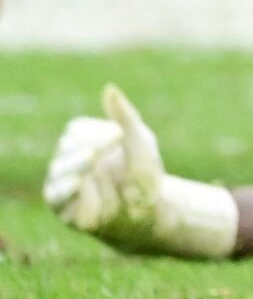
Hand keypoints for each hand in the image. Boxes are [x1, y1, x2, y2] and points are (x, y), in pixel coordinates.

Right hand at [46, 86, 174, 254]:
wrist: (148, 210)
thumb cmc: (142, 173)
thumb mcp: (140, 142)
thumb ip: (125, 116)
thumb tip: (109, 88)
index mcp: (84, 142)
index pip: (78, 129)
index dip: (97, 130)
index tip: (120, 134)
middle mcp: (68, 160)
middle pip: (68, 145)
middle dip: (91, 142)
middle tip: (114, 141)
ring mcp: (63, 183)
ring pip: (60, 167)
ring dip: (77, 161)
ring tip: (93, 156)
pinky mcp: (63, 207)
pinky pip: (57, 195)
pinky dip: (66, 187)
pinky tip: (78, 181)